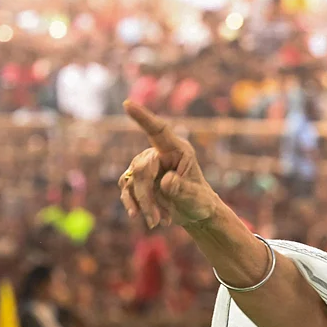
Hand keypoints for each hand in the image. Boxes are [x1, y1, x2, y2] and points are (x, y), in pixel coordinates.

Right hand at [119, 101, 220, 228]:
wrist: (195, 213)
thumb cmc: (200, 201)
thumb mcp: (195, 197)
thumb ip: (182, 189)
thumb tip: (166, 181)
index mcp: (177, 150)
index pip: (159, 131)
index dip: (143, 118)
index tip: (127, 104)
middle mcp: (159, 155)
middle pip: (141, 169)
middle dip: (146, 197)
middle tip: (155, 220)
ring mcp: (146, 167)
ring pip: (132, 182)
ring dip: (143, 205)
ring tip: (156, 222)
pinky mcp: (137, 180)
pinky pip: (127, 190)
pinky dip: (134, 205)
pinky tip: (142, 218)